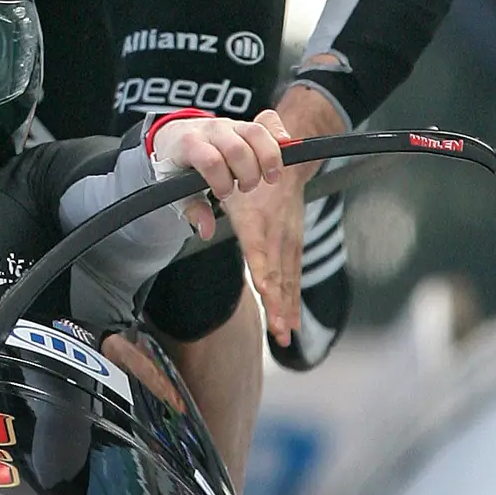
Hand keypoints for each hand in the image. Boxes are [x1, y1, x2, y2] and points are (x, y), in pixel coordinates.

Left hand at [151, 111, 291, 239]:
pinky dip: (278, 136)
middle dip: (247, 174)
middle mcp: (211, 131)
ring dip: (268, 158)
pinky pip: (268, 121)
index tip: (223, 194)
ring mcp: (230, 125)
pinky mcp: (245, 124)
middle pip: (237, 149)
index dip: (221, 181)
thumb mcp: (176, 187)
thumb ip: (192, 209)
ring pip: (256, 133)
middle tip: (244, 187)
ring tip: (269, 177)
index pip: (211, 161)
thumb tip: (206, 229)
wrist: (175, 134)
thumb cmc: (178, 163)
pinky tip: (284, 148)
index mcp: (190, 145)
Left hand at [223, 85, 347, 347]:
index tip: (266, 292)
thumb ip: (208, 198)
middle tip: (280, 331)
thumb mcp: (224, 180)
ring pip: (289, 279)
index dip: (265, 271)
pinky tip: (291, 323)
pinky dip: (293, 299)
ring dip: (287, 307)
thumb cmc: (248, 173)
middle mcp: (276, 233)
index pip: (261, 249)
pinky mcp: (294, 245)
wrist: (285, 160)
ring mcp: (288, 240)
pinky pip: (294, 275)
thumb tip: (201, 221)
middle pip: (279, 273)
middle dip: (279, 303)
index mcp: (257, 219)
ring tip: (286, 334)